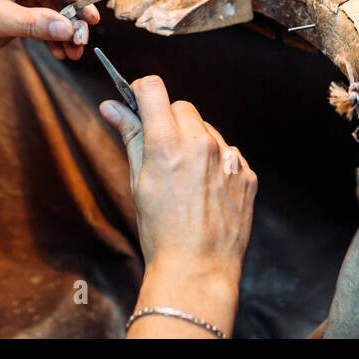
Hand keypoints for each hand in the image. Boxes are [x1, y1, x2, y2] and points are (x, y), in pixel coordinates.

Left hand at [0, 0, 100, 63]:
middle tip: (82, 37)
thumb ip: (33, 22)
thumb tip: (68, 28)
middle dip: (71, 14)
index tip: (90, 14)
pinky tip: (60, 48)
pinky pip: (46, 14)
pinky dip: (54, 32)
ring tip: (73, 49)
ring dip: (65, 27)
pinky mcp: (20, 2)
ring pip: (55, 2)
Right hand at [100, 75, 256, 331]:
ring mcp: (228, 159)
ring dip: (195, 143)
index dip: (142, 91)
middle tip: (161, 150)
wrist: (197, 270)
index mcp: (167, 143)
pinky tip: (207, 192)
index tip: (138, 100)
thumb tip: (111, 107)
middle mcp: (201, 144)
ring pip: (207, 130)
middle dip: (169, 121)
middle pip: (182, 107)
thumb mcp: (138, 182)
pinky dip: (217, 165)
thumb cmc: (160, 231)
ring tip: (186, 180)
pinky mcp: (247, 174)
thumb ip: (130, 137)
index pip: (153, 88)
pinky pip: (228, 155)